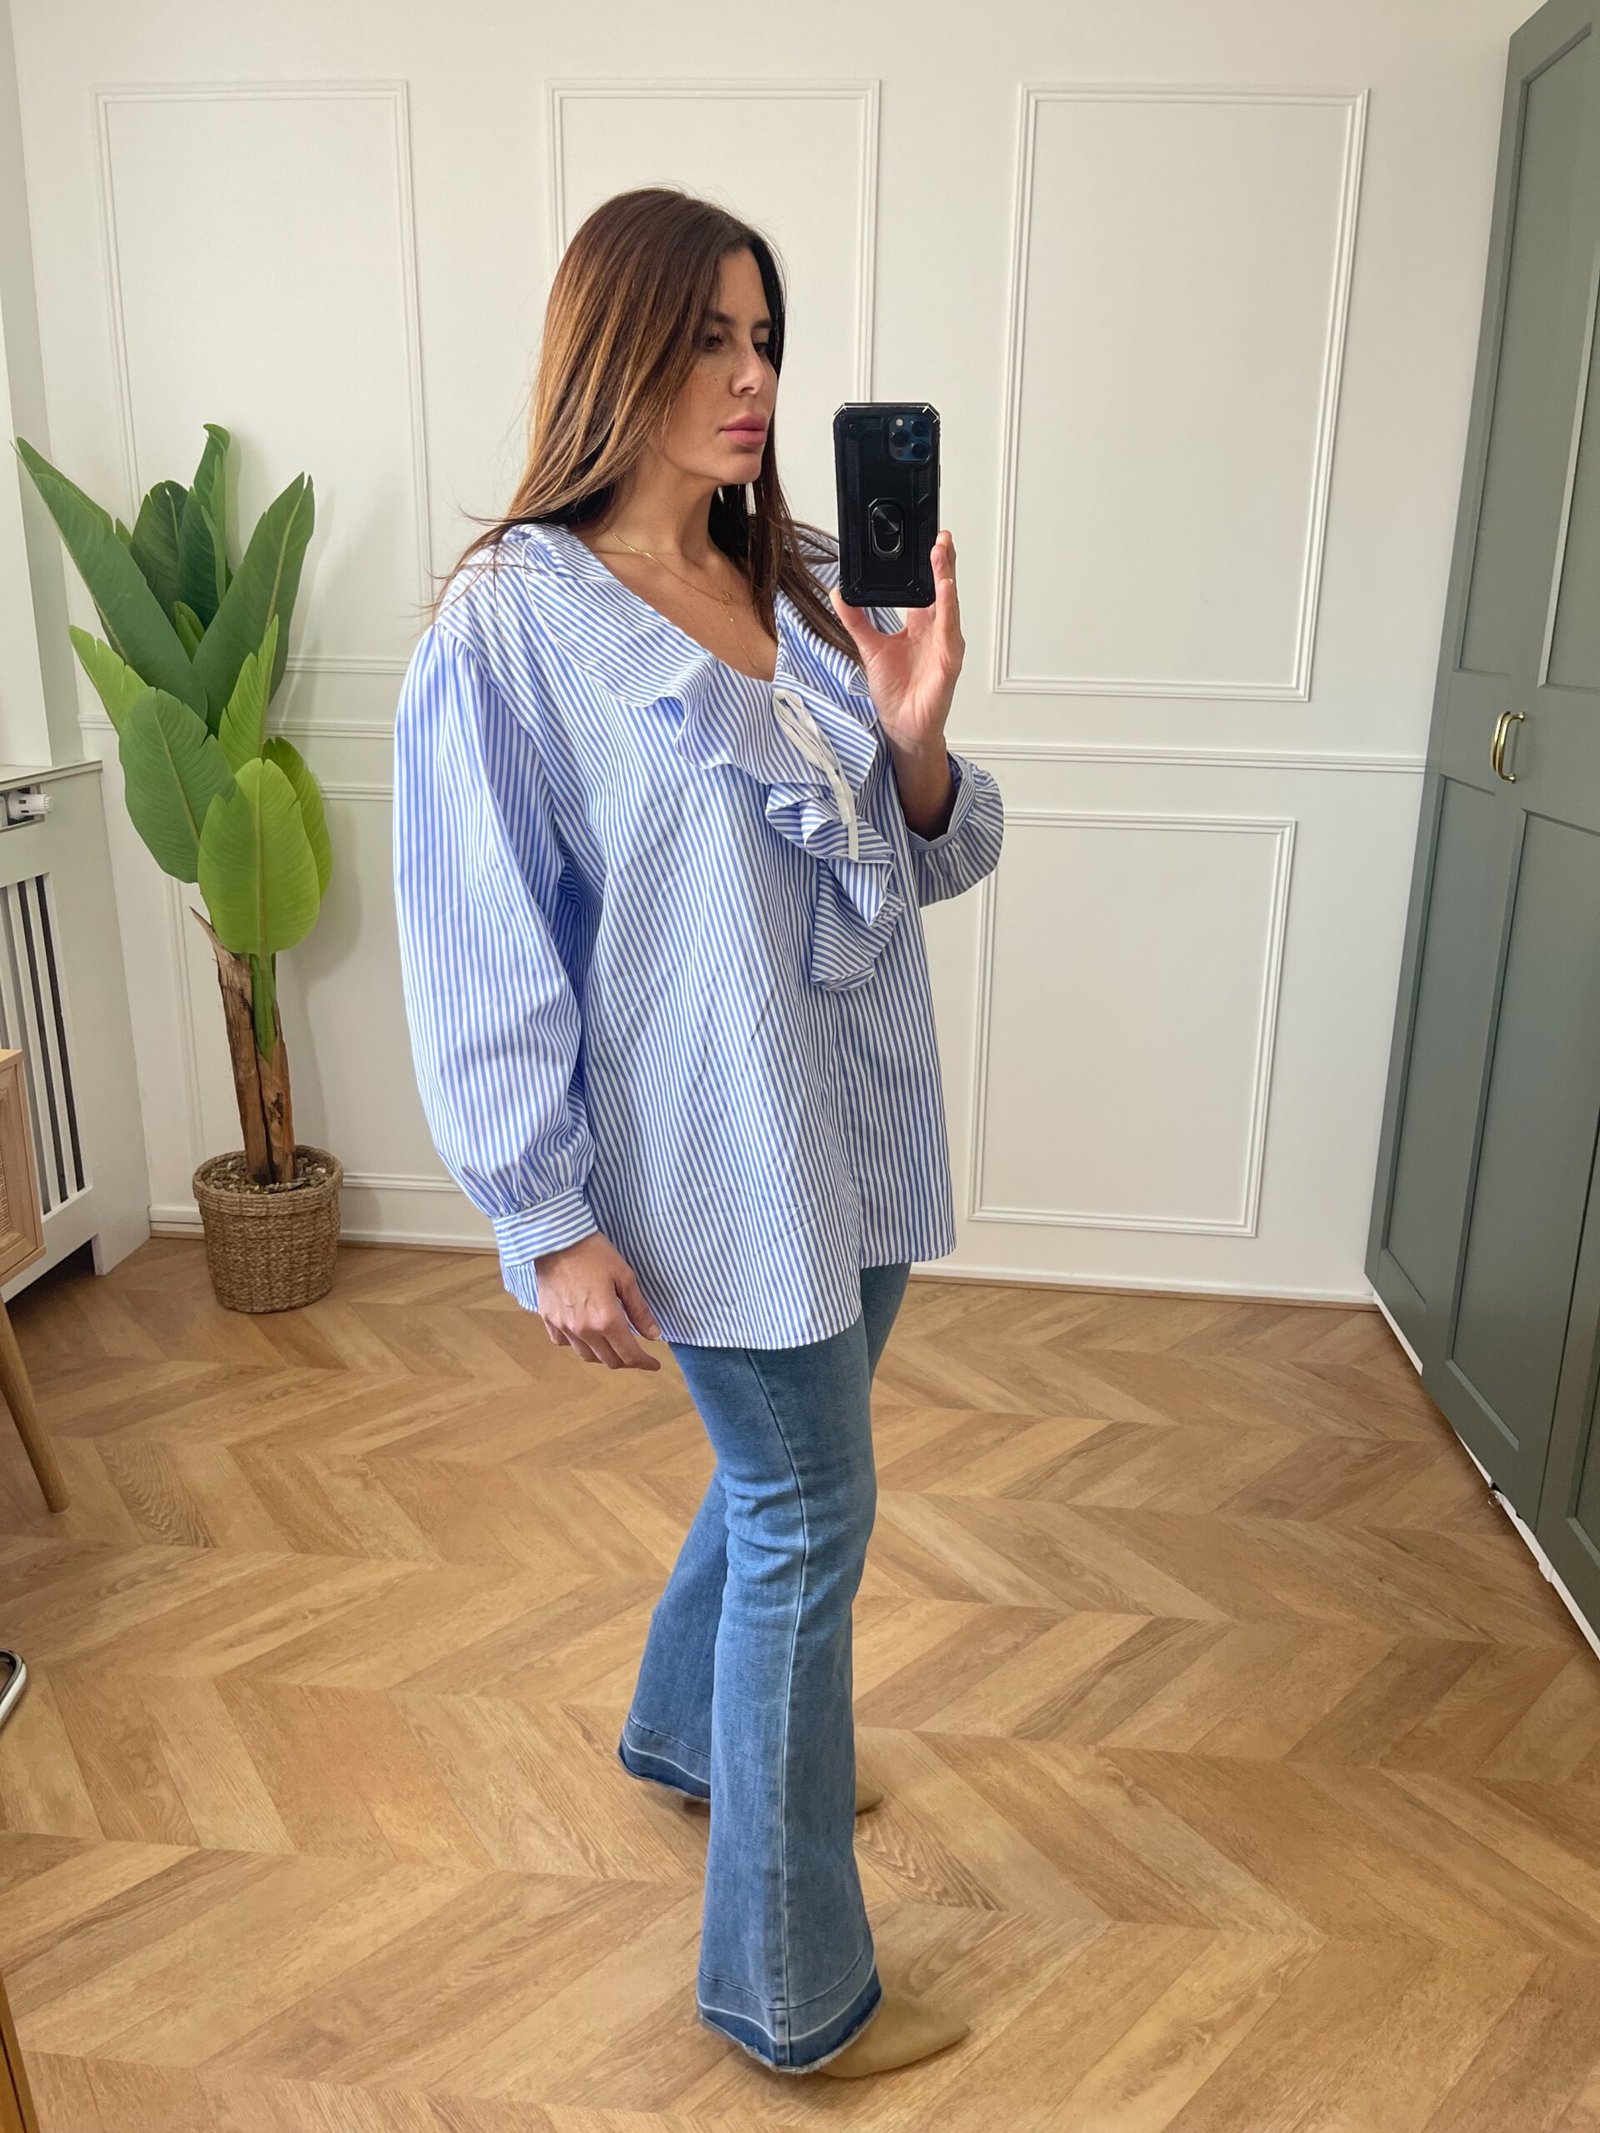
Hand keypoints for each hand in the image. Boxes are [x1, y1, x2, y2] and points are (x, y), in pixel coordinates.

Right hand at [532, 1231, 662, 1369]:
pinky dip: (579, 1345)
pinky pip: (565, 1344)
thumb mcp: (625, 1277)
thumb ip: (639, 1310)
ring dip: (604, 1355)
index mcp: (607, 1320)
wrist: (556, 1239)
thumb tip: (654, 1336)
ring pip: (587, 1356)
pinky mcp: (548, 1320)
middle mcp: (584, 1330)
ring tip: (613, 1345)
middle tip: (637, 1353)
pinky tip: (586, 1333)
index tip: (654, 1364)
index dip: (644, 1363)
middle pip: (609, 1360)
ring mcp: (563, 1327)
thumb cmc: (595, 1253)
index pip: (629, 1354)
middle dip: (627, 1360)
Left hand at [829, 527, 963, 754]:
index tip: (925, 540)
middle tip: (939, 536)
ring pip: (948, 604)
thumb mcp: (869, 647)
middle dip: (942, 561)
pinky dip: (948, 609)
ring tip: (941, 554)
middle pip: (942, 588)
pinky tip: (945, 590)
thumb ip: (856, 620)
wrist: (902, 726)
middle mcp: (936, 631)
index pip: (926, 586)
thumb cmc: (895, 691)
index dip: (928, 564)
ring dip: (946, 578)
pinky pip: (949, 630)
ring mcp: (945, 644)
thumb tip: (839, 593)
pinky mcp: (948, 661)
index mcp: (920, 625)